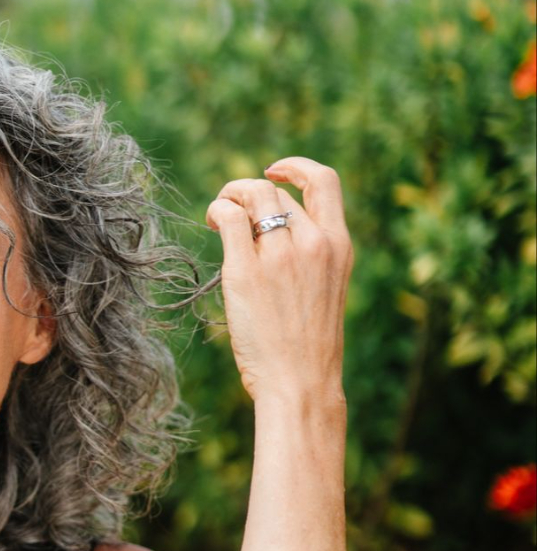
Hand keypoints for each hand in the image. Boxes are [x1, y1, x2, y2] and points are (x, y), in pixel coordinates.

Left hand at [205, 156, 353, 403]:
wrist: (300, 383)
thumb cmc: (307, 348)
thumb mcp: (325, 291)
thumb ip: (309, 257)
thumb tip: (272, 232)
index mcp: (338, 246)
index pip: (324, 181)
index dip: (295, 167)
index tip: (273, 172)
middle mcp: (312, 243)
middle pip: (275, 191)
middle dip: (248, 192)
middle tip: (231, 210)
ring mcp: (279, 255)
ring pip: (251, 195)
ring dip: (229, 196)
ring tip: (217, 217)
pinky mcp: (245, 271)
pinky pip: (229, 218)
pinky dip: (217, 211)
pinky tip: (212, 223)